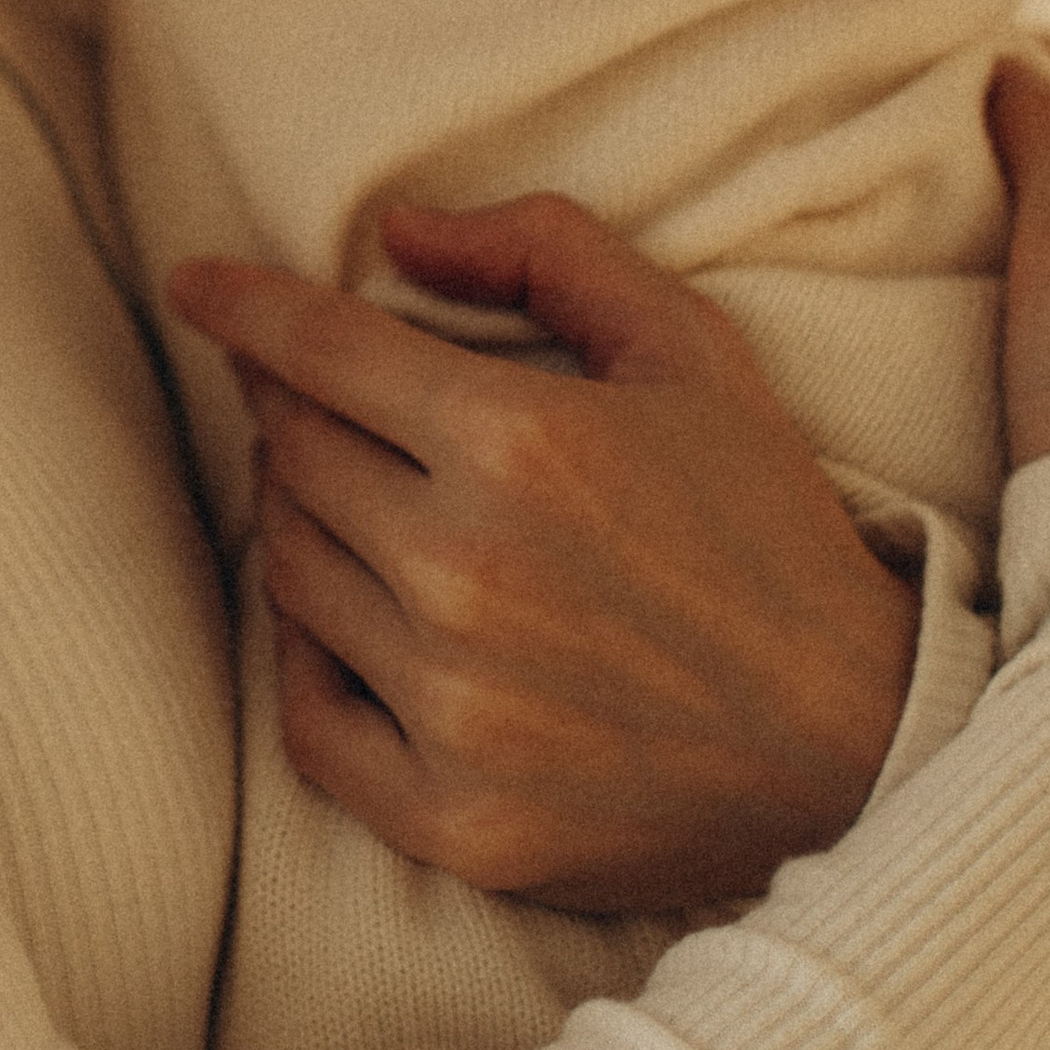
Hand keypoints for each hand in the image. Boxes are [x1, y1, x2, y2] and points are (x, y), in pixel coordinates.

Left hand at [164, 198, 921, 914]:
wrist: (855, 742)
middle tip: (325, 399)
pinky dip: (309, 658)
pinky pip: (306, 717)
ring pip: (293, 572)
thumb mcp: (688, 345)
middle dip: (292, 407)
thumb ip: (543, 253)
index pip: (318, 349)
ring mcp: (450, 706)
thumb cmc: (765, 523)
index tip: (193, 285)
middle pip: (294, 453)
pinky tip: (351, 622)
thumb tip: (396, 230)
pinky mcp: (450, 818)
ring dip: (304, 520)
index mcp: (520, 442)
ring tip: (361, 503)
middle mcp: (465, 572)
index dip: (239, 307)